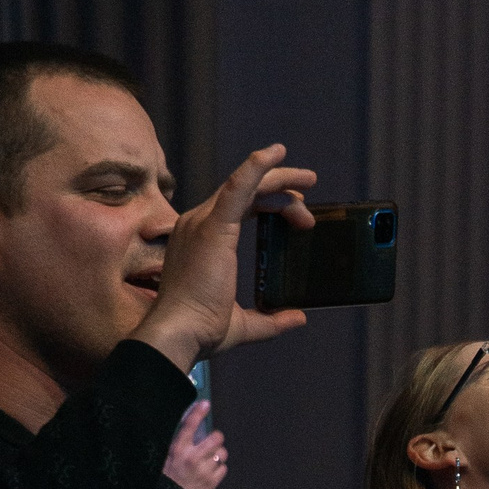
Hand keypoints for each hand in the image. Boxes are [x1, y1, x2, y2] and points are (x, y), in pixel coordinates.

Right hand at [140, 145, 317, 371]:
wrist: (180, 335)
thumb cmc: (201, 331)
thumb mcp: (244, 323)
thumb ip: (271, 319)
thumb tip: (297, 317)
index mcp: (202, 242)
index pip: (239, 208)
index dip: (269, 204)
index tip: (297, 215)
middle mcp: (198, 224)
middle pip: (245, 193)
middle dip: (280, 191)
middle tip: (308, 196)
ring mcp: (203, 222)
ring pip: (247, 186)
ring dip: (280, 181)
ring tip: (309, 180)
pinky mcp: (212, 226)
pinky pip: (237, 186)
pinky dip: (256, 167)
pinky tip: (276, 153)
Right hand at [163, 400, 228, 488]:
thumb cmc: (167, 483)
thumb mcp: (164, 461)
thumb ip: (176, 447)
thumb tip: (189, 431)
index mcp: (177, 451)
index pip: (189, 425)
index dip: (198, 412)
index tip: (205, 403)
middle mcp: (191, 458)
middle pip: (216, 437)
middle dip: (216, 438)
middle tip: (211, 443)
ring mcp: (204, 470)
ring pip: (222, 453)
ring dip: (218, 455)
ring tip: (208, 461)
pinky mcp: (212, 482)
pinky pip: (224, 468)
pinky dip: (219, 469)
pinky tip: (209, 473)